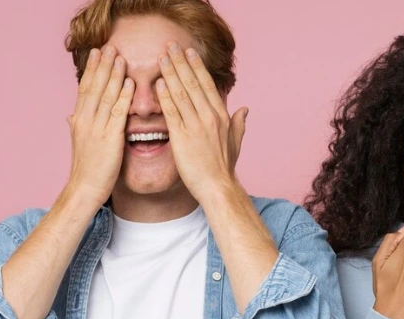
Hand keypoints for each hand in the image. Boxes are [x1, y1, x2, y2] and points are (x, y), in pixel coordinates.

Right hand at [65, 46, 134, 204]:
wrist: (84, 189)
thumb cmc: (86, 168)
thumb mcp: (79, 143)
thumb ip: (76, 126)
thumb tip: (70, 115)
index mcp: (78, 120)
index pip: (85, 89)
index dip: (92, 70)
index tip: (97, 53)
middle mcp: (85, 121)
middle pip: (94, 87)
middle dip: (102, 66)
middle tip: (109, 47)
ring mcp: (97, 129)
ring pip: (105, 96)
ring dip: (113, 76)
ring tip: (120, 58)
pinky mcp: (110, 139)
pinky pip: (117, 114)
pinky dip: (123, 98)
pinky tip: (129, 84)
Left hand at [155, 43, 248, 202]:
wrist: (218, 187)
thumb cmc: (224, 168)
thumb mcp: (236, 142)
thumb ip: (239, 123)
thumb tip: (245, 109)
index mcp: (221, 116)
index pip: (208, 85)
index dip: (197, 67)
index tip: (189, 52)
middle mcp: (210, 117)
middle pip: (193, 83)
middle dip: (181, 63)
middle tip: (170, 46)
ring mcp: (196, 126)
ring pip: (182, 94)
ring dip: (171, 74)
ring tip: (161, 58)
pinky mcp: (182, 138)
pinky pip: (172, 112)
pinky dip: (165, 97)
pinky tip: (158, 84)